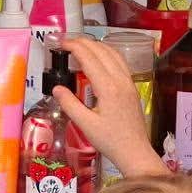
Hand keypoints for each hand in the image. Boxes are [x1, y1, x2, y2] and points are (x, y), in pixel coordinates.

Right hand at [51, 37, 163, 178]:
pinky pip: (120, 63)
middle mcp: (120, 81)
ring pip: (114, 54)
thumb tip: (57, 88)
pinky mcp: (132, 88)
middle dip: (84, 43)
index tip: (62, 43)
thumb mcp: (85, 124)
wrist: (134, 151)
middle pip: (102, 52)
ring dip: (97, 46)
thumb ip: (70, 104)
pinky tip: (99, 58)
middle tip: (68, 42)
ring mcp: (129, 83)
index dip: (75, 47)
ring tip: (82, 45)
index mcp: (108, 88)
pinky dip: (107, 54)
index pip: (90, 59)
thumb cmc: (110, 140)